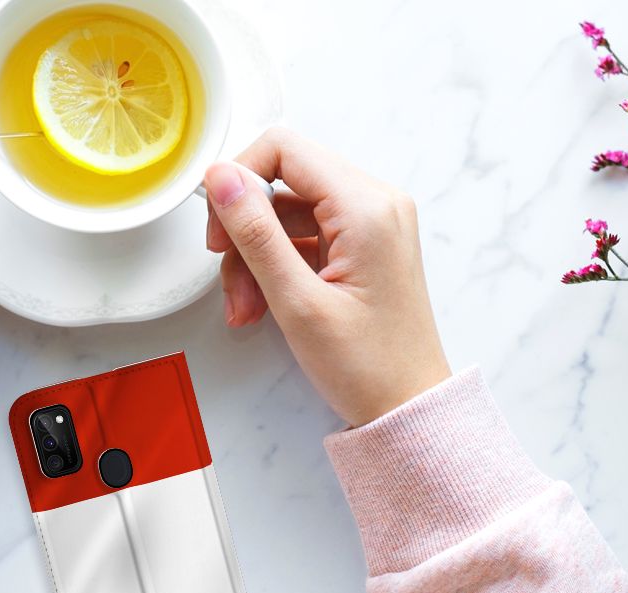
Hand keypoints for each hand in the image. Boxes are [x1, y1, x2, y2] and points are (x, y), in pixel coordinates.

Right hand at [204, 128, 449, 426]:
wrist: (408, 407)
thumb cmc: (368, 366)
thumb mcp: (297, 301)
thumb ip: (256, 233)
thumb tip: (221, 177)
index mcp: (366, 207)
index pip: (284, 149)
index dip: (239, 179)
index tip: (218, 226)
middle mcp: (375, 203)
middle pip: (283, 182)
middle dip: (245, 230)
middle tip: (228, 277)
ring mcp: (371, 224)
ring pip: (287, 213)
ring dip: (256, 257)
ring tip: (246, 308)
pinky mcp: (363, 245)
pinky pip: (304, 237)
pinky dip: (276, 266)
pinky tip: (263, 306)